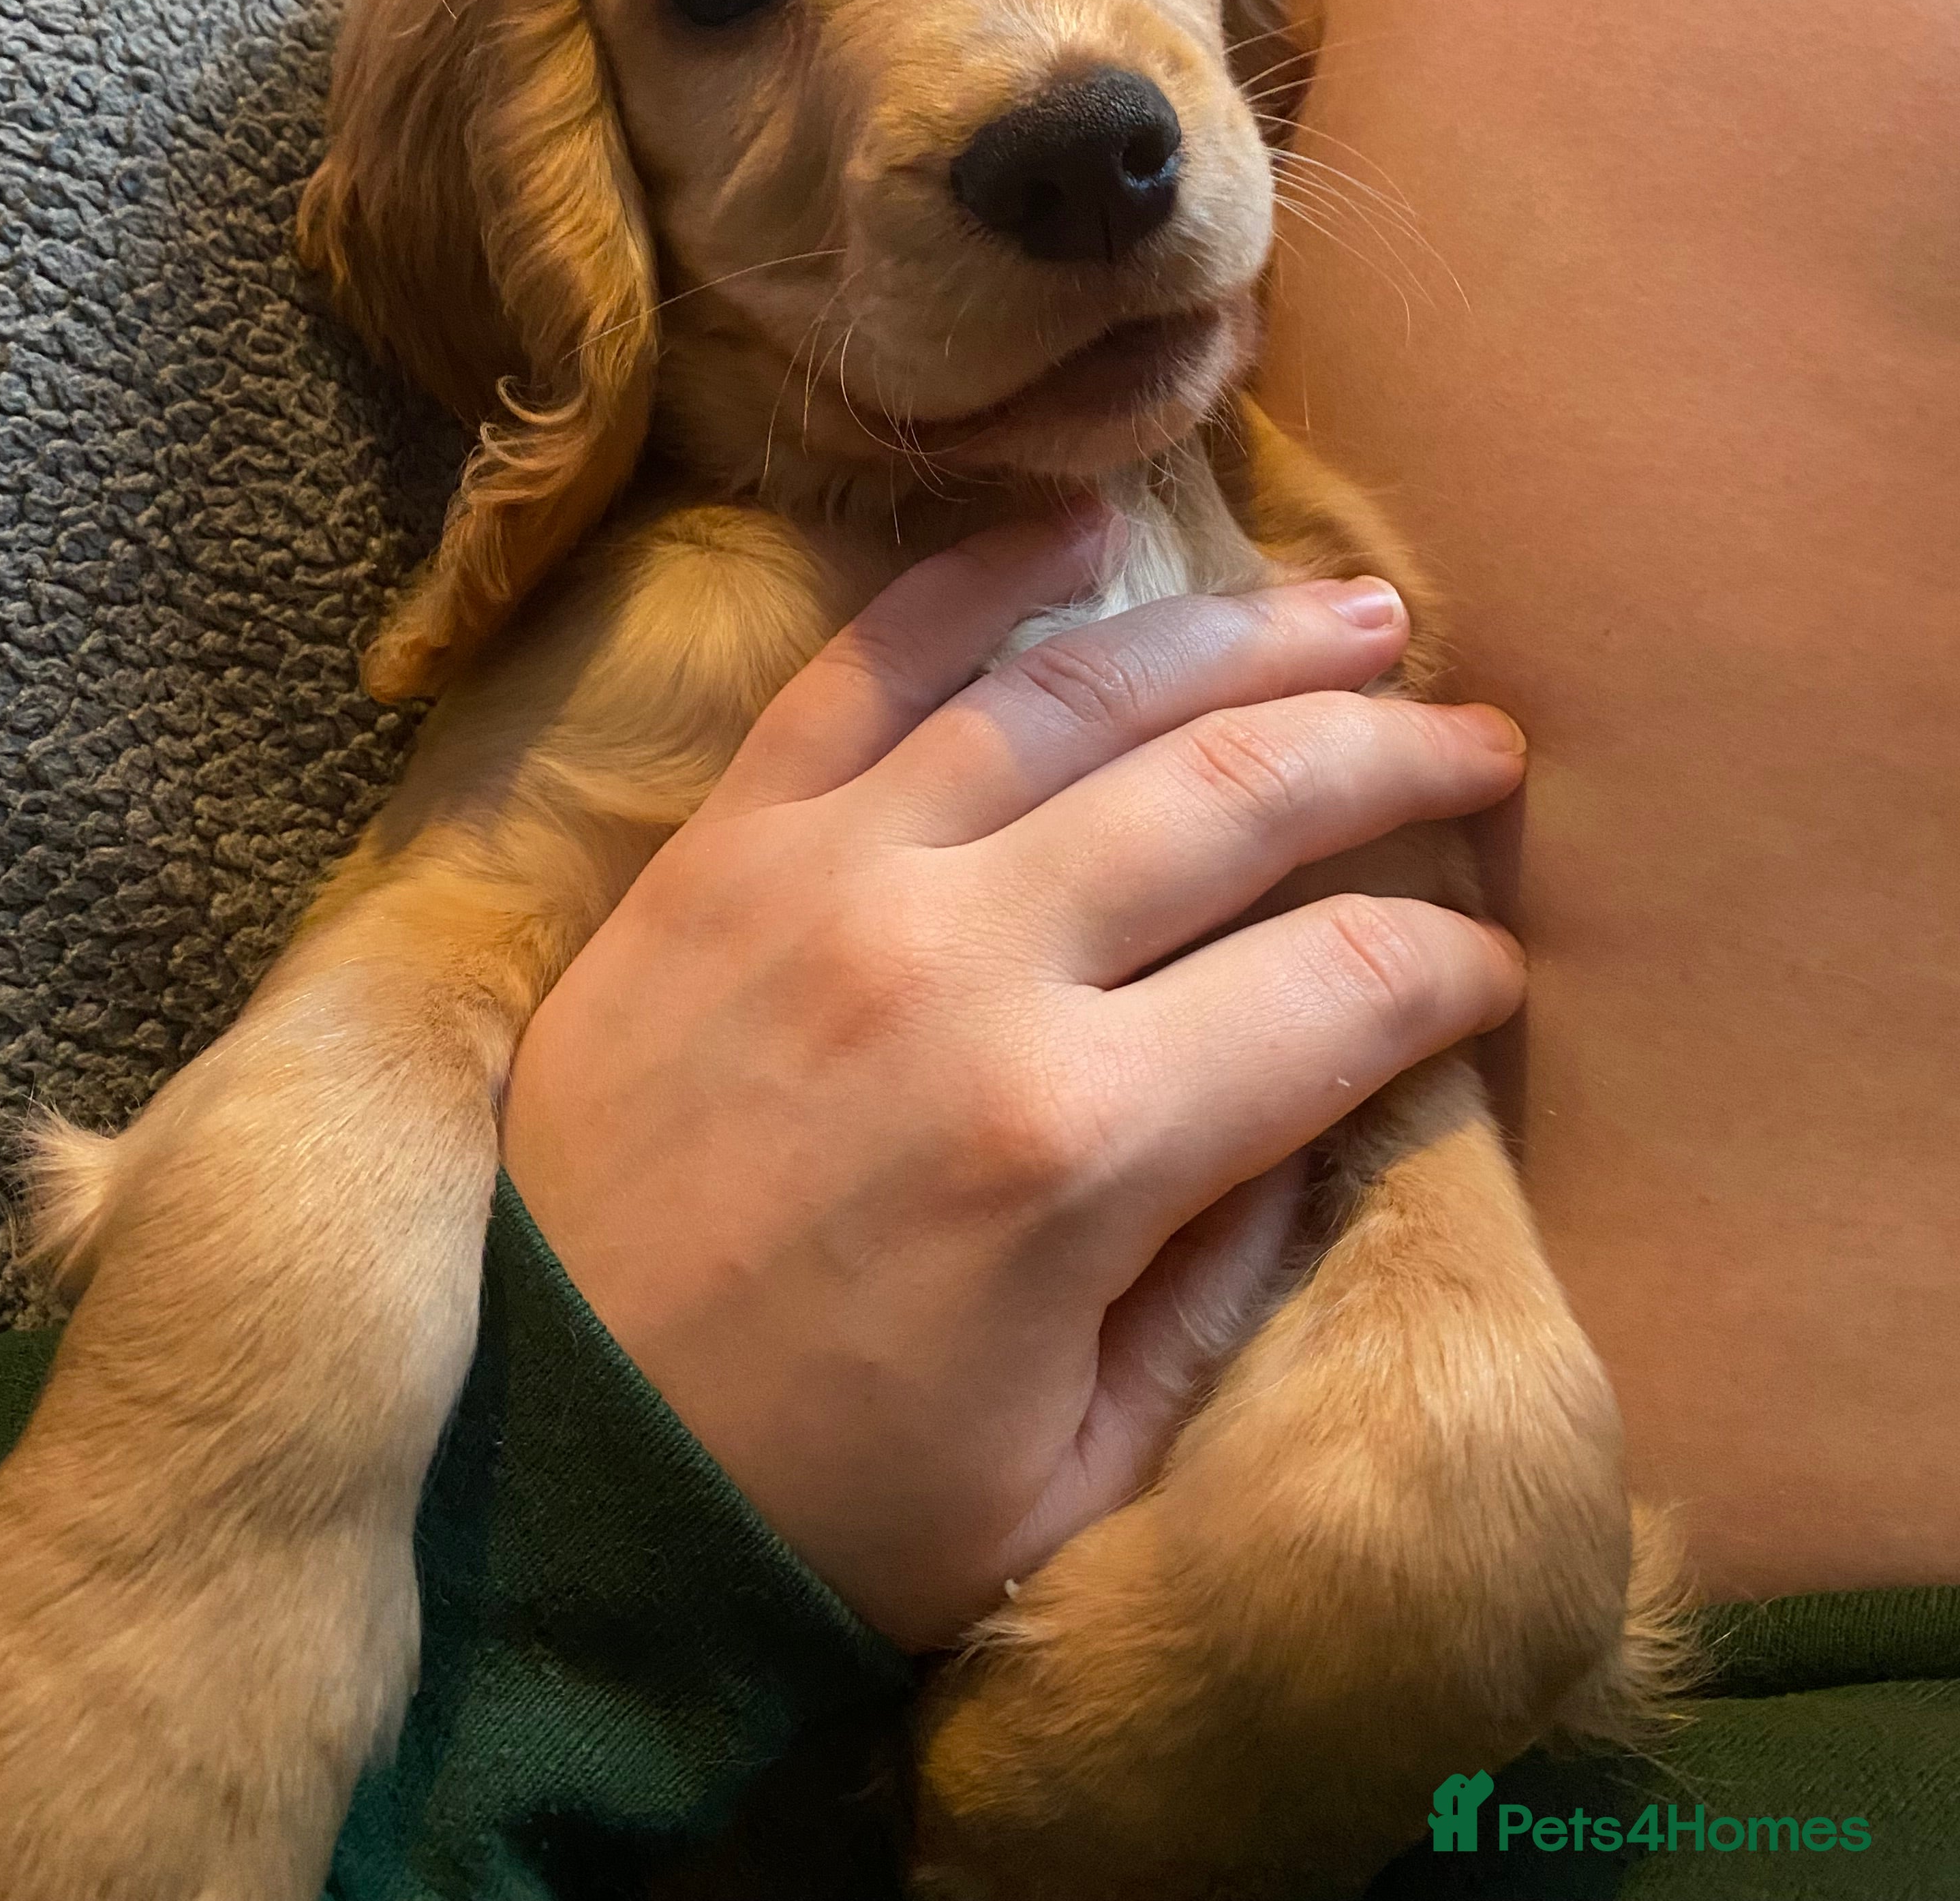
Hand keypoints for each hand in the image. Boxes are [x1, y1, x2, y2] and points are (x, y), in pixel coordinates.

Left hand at [501, 512, 1526, 1649]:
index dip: (1453, 964)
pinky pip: (865, 663)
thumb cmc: (817, 1506)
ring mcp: (831, 879)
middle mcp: (965, 969)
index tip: (1494, 964)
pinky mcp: (723, 847)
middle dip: (1397, 757)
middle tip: (1483, 742)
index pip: (1344, 987)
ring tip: (1356, 614)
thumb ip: (1225, 1281)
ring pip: (1080, 693)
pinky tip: (1086, 526)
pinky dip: (979, 576)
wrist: (537, 1468)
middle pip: (1241, 794)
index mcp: (1075, 1149)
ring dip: (1241, 637)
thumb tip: (1341, 1110)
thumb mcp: (1073, 1469)